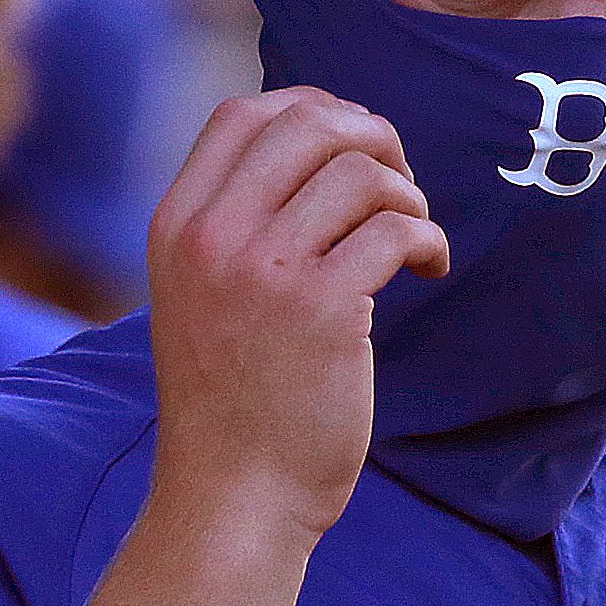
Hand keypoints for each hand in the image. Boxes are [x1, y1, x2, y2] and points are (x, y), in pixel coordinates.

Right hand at [143, 90, 447, 542]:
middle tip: (400, 186)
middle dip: (373, 139)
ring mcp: (264, 271)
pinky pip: (395, 229)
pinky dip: (427, 239)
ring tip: (413, 240)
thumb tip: (323, 145)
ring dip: (407, 195)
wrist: (234, 497)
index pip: (244, 114)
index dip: (314, 109)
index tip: (354, 147)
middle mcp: (211, 237)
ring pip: (360, 173)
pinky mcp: (323, 309)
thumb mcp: (202, 295)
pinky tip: (429, 269)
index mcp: (176, 225)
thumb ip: (237, 226)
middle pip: (310, 124)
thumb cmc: (234, 401)